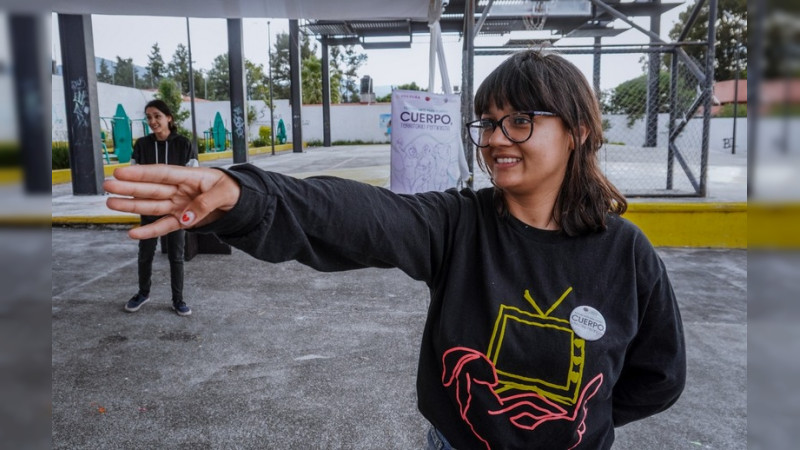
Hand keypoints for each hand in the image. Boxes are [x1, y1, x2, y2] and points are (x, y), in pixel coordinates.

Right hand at [104, 165, 240, 239]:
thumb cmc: (232, 190)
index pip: (162, 173)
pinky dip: (150, 231)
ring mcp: (179, 205)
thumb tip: (185, 219)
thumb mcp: (224, 193)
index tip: (121, 172)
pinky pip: (164, 226)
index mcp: (189, 177)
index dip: (141, 173)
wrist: (240, 202)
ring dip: (131, 205)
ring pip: (152, 206)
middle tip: (107, 185)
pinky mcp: (182, 220)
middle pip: (151, 189)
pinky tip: (133, 233)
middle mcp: (180, 190)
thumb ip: (205, 204)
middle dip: (129, 188)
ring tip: (111, 203)